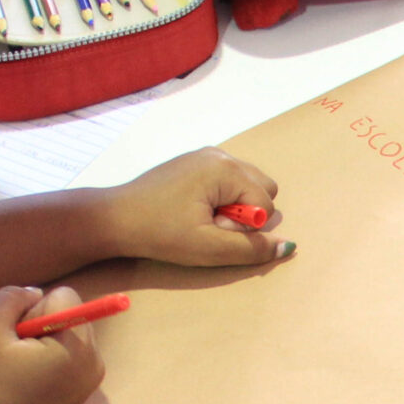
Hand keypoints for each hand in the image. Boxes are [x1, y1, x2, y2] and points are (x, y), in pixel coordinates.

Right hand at [0, 285, 105, 403]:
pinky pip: (68, 359)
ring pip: (67, 336)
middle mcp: (95, 360)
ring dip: (42, 342)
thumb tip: (33, 293)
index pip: (64, 296)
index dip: (32, 308)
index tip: (16, 336)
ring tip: (19, 369)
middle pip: (69, 315)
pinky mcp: (82, 393)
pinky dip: (48, 361)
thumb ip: (10, 297)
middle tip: (15, 353)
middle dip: (40, 324)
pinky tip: (27, 381)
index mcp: (78, 344)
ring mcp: (92, 380)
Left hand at [102, 146, 286, 265]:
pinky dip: (221, 198)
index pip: (266, 204)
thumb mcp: (208, 249)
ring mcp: (206, 155)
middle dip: (246, 213)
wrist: (116, 219)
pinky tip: (193, 210)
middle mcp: (220, 155)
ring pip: (247, 184)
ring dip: (235, 207)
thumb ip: (251, 249)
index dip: (246, 228)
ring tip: (202, 220)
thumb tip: (288, 246)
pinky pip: (228, 180)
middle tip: (211, 226)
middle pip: (263, 187)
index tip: (214, 233)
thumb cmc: (161, 233)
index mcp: (225, 169)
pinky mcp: (195, 162)